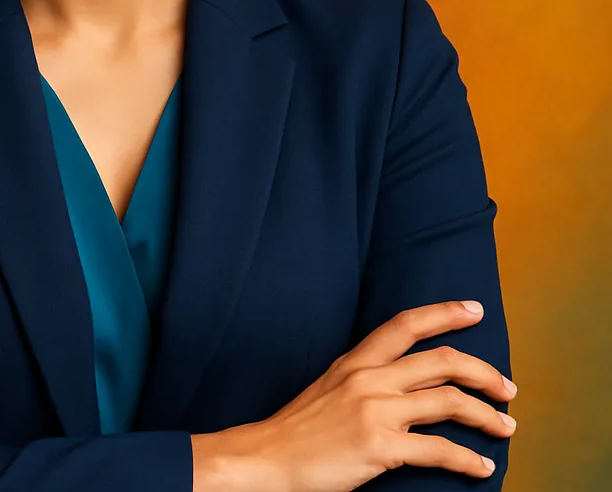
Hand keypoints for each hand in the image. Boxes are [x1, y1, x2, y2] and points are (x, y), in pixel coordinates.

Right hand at [192, 300, 516, 491]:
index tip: (474, 310)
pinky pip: (439, 450)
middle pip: (441, 361)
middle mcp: (369, 378)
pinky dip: (469, 460)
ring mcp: (376, 411)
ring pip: (449, 402)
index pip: (406, 324)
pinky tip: (482, 467)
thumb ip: (364, 378)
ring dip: (486, 415)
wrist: (268, 457)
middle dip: (483, 372)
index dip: (444, 313)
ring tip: (506, 427)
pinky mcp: (380, 447)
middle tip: (507, 387)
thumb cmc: (299, 428)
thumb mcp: (329, 386)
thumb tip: (402, 381)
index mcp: (356, 361)